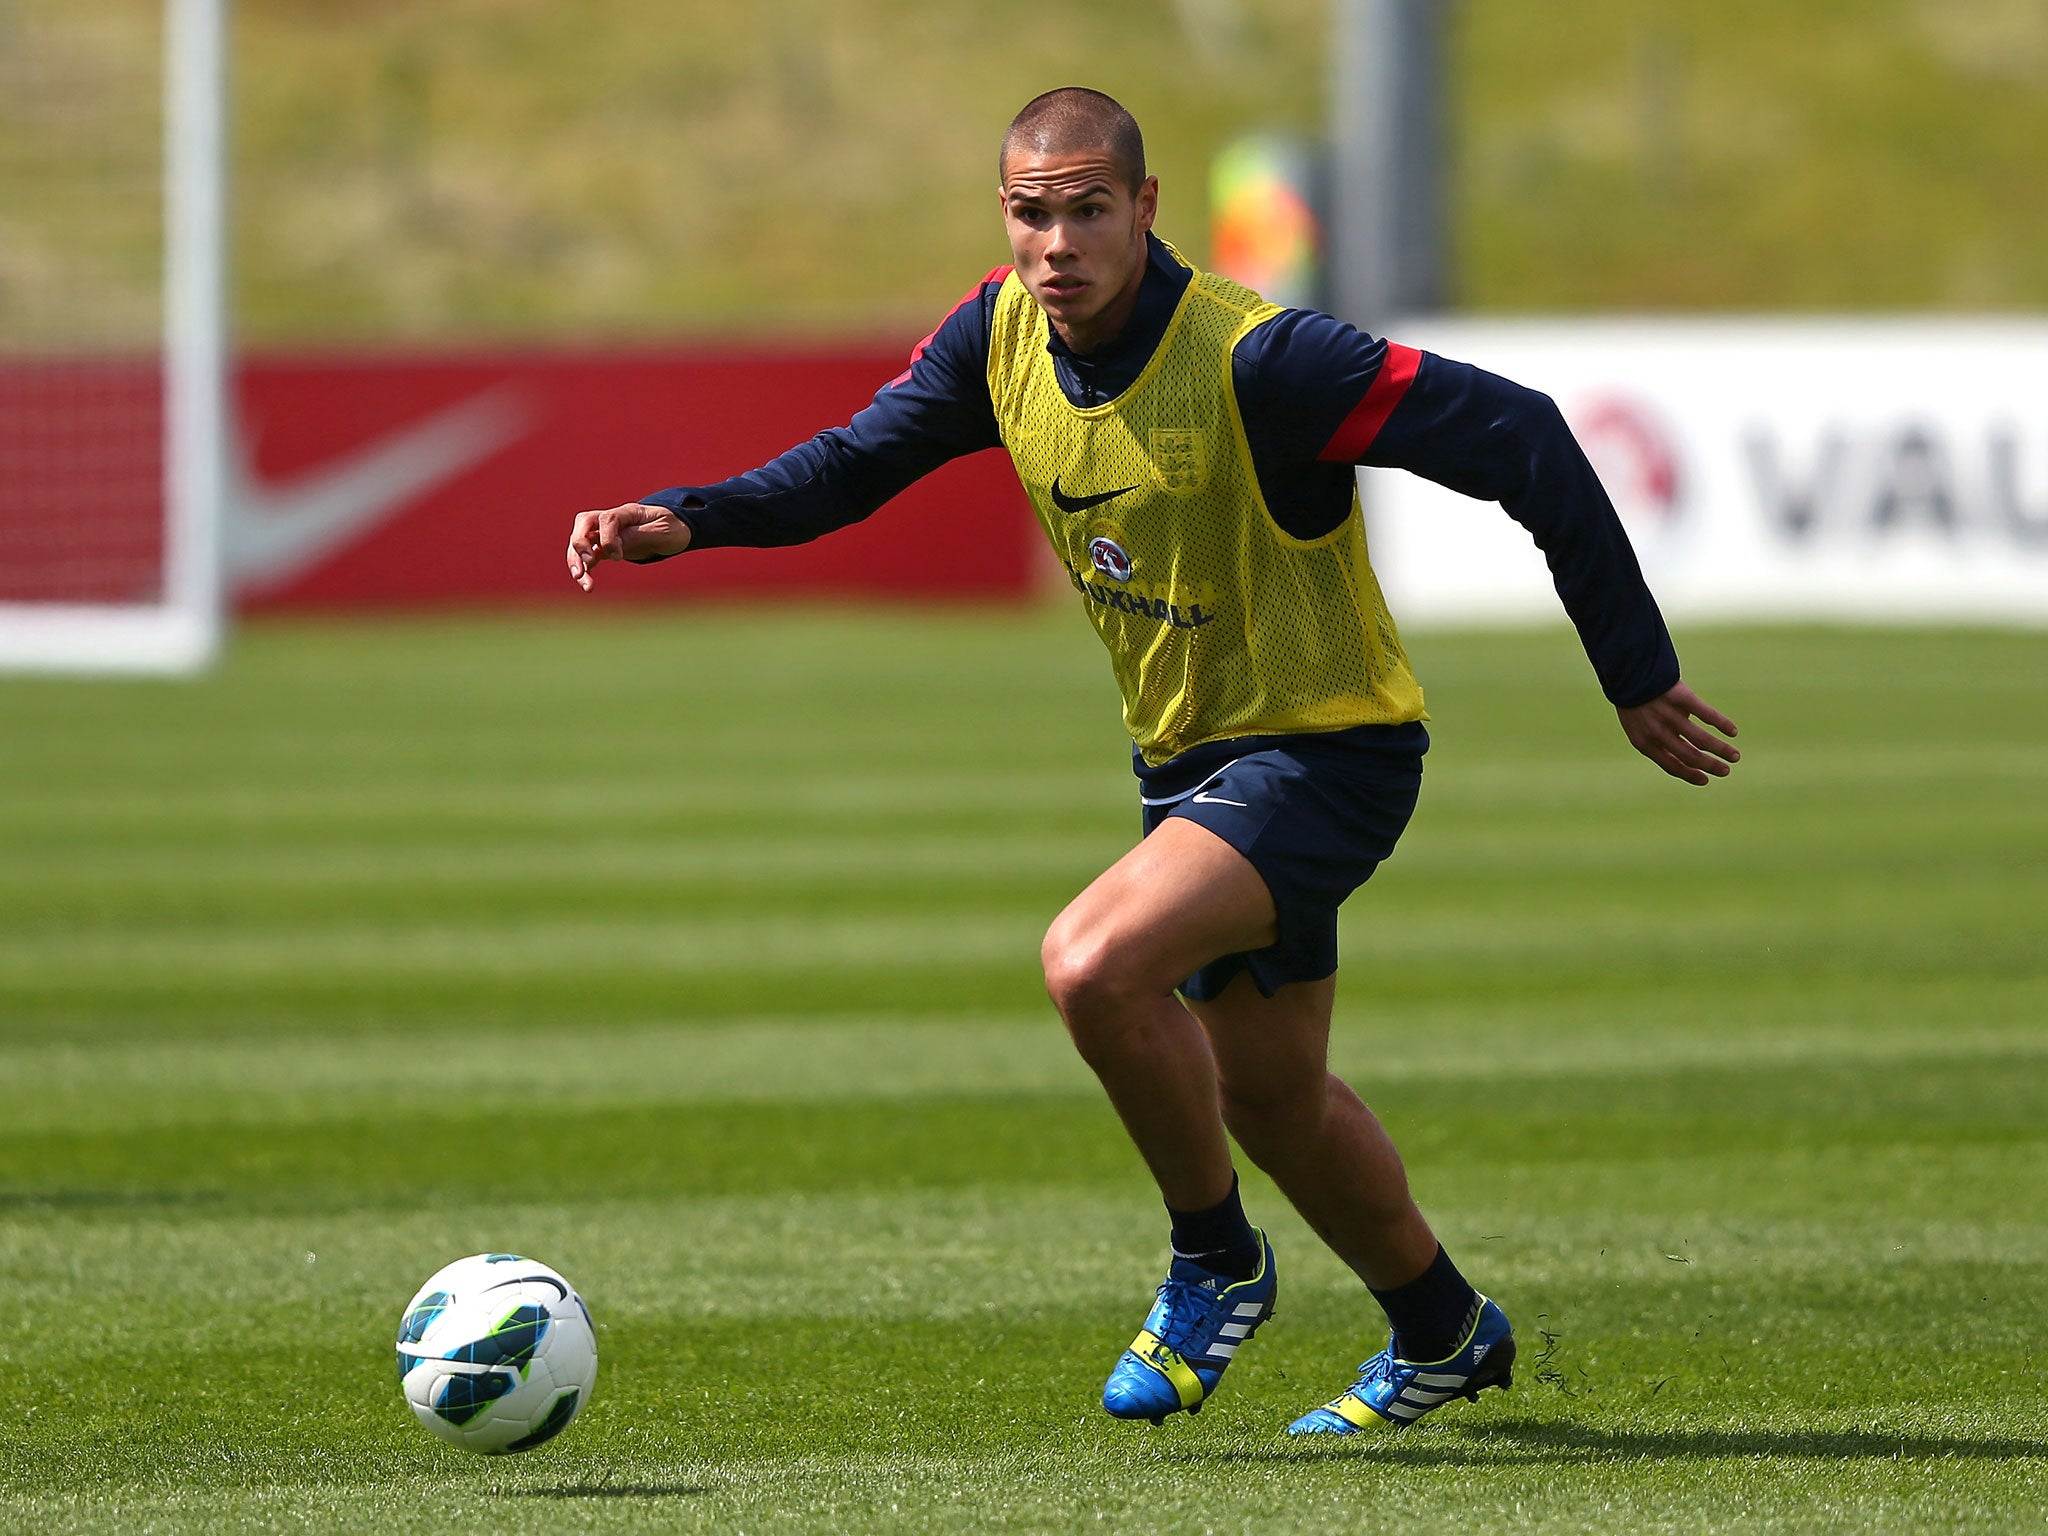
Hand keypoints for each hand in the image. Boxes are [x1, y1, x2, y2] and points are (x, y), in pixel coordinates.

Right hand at [565, 502, 690, 589]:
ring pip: (580, 540)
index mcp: (628, 512)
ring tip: (584, 583)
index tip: (617, 558)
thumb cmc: (672, 527)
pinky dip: (583, 569)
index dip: (607, 538)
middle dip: (580, 543)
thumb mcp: (663, 532)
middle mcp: (612, 519)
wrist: (674, 528)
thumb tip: (616, 545)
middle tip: (588, 564)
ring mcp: (605, 531)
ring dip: (577, 561)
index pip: (608, 518)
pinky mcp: (605, 546)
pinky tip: (586, 585)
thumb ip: (639, 536)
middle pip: (584, 523)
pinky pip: (587, 555)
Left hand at [1616, 681, 1738, 785]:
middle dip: (1711, 766)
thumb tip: (1688, 758)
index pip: (1671, 766)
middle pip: (1690, 756)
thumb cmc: (1636, 703)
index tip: (1705, 780)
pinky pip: (1707, 715)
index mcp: (1644, 742)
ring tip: (1735, 756)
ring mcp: (1670, 715)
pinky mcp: (1682, 697)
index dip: (1690, 775)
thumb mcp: (1639, 727)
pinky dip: (1722, 724)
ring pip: (1702, 740)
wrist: (1629, 671)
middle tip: (1726, 771)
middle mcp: (1657, 732)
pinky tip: (1732, 731)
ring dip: (1722, 750)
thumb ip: (1659, 742)